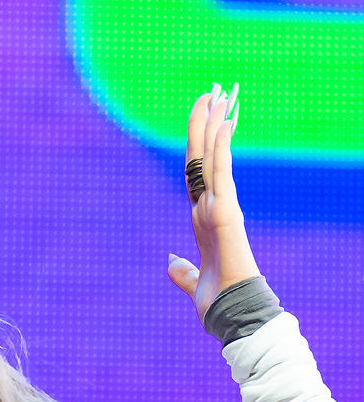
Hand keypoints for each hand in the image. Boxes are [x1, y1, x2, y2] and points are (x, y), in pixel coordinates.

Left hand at [167, 83, 259, 320]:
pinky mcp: (227, 210)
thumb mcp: (192, 282)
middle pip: (205, 156)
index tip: (202, 119)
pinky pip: (221, 171)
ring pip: (214, 156)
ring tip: (220, 90)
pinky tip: (225, 119)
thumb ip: (182, 271)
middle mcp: (212, 207)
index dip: (197, 145)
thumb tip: (171, 262)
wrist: (231, 312)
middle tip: (213, 89)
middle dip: (208, 122)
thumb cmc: (216, 300)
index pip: (197, 172)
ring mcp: (221, 206)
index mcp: (203, 219)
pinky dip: (221, 145)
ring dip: (216, 122)